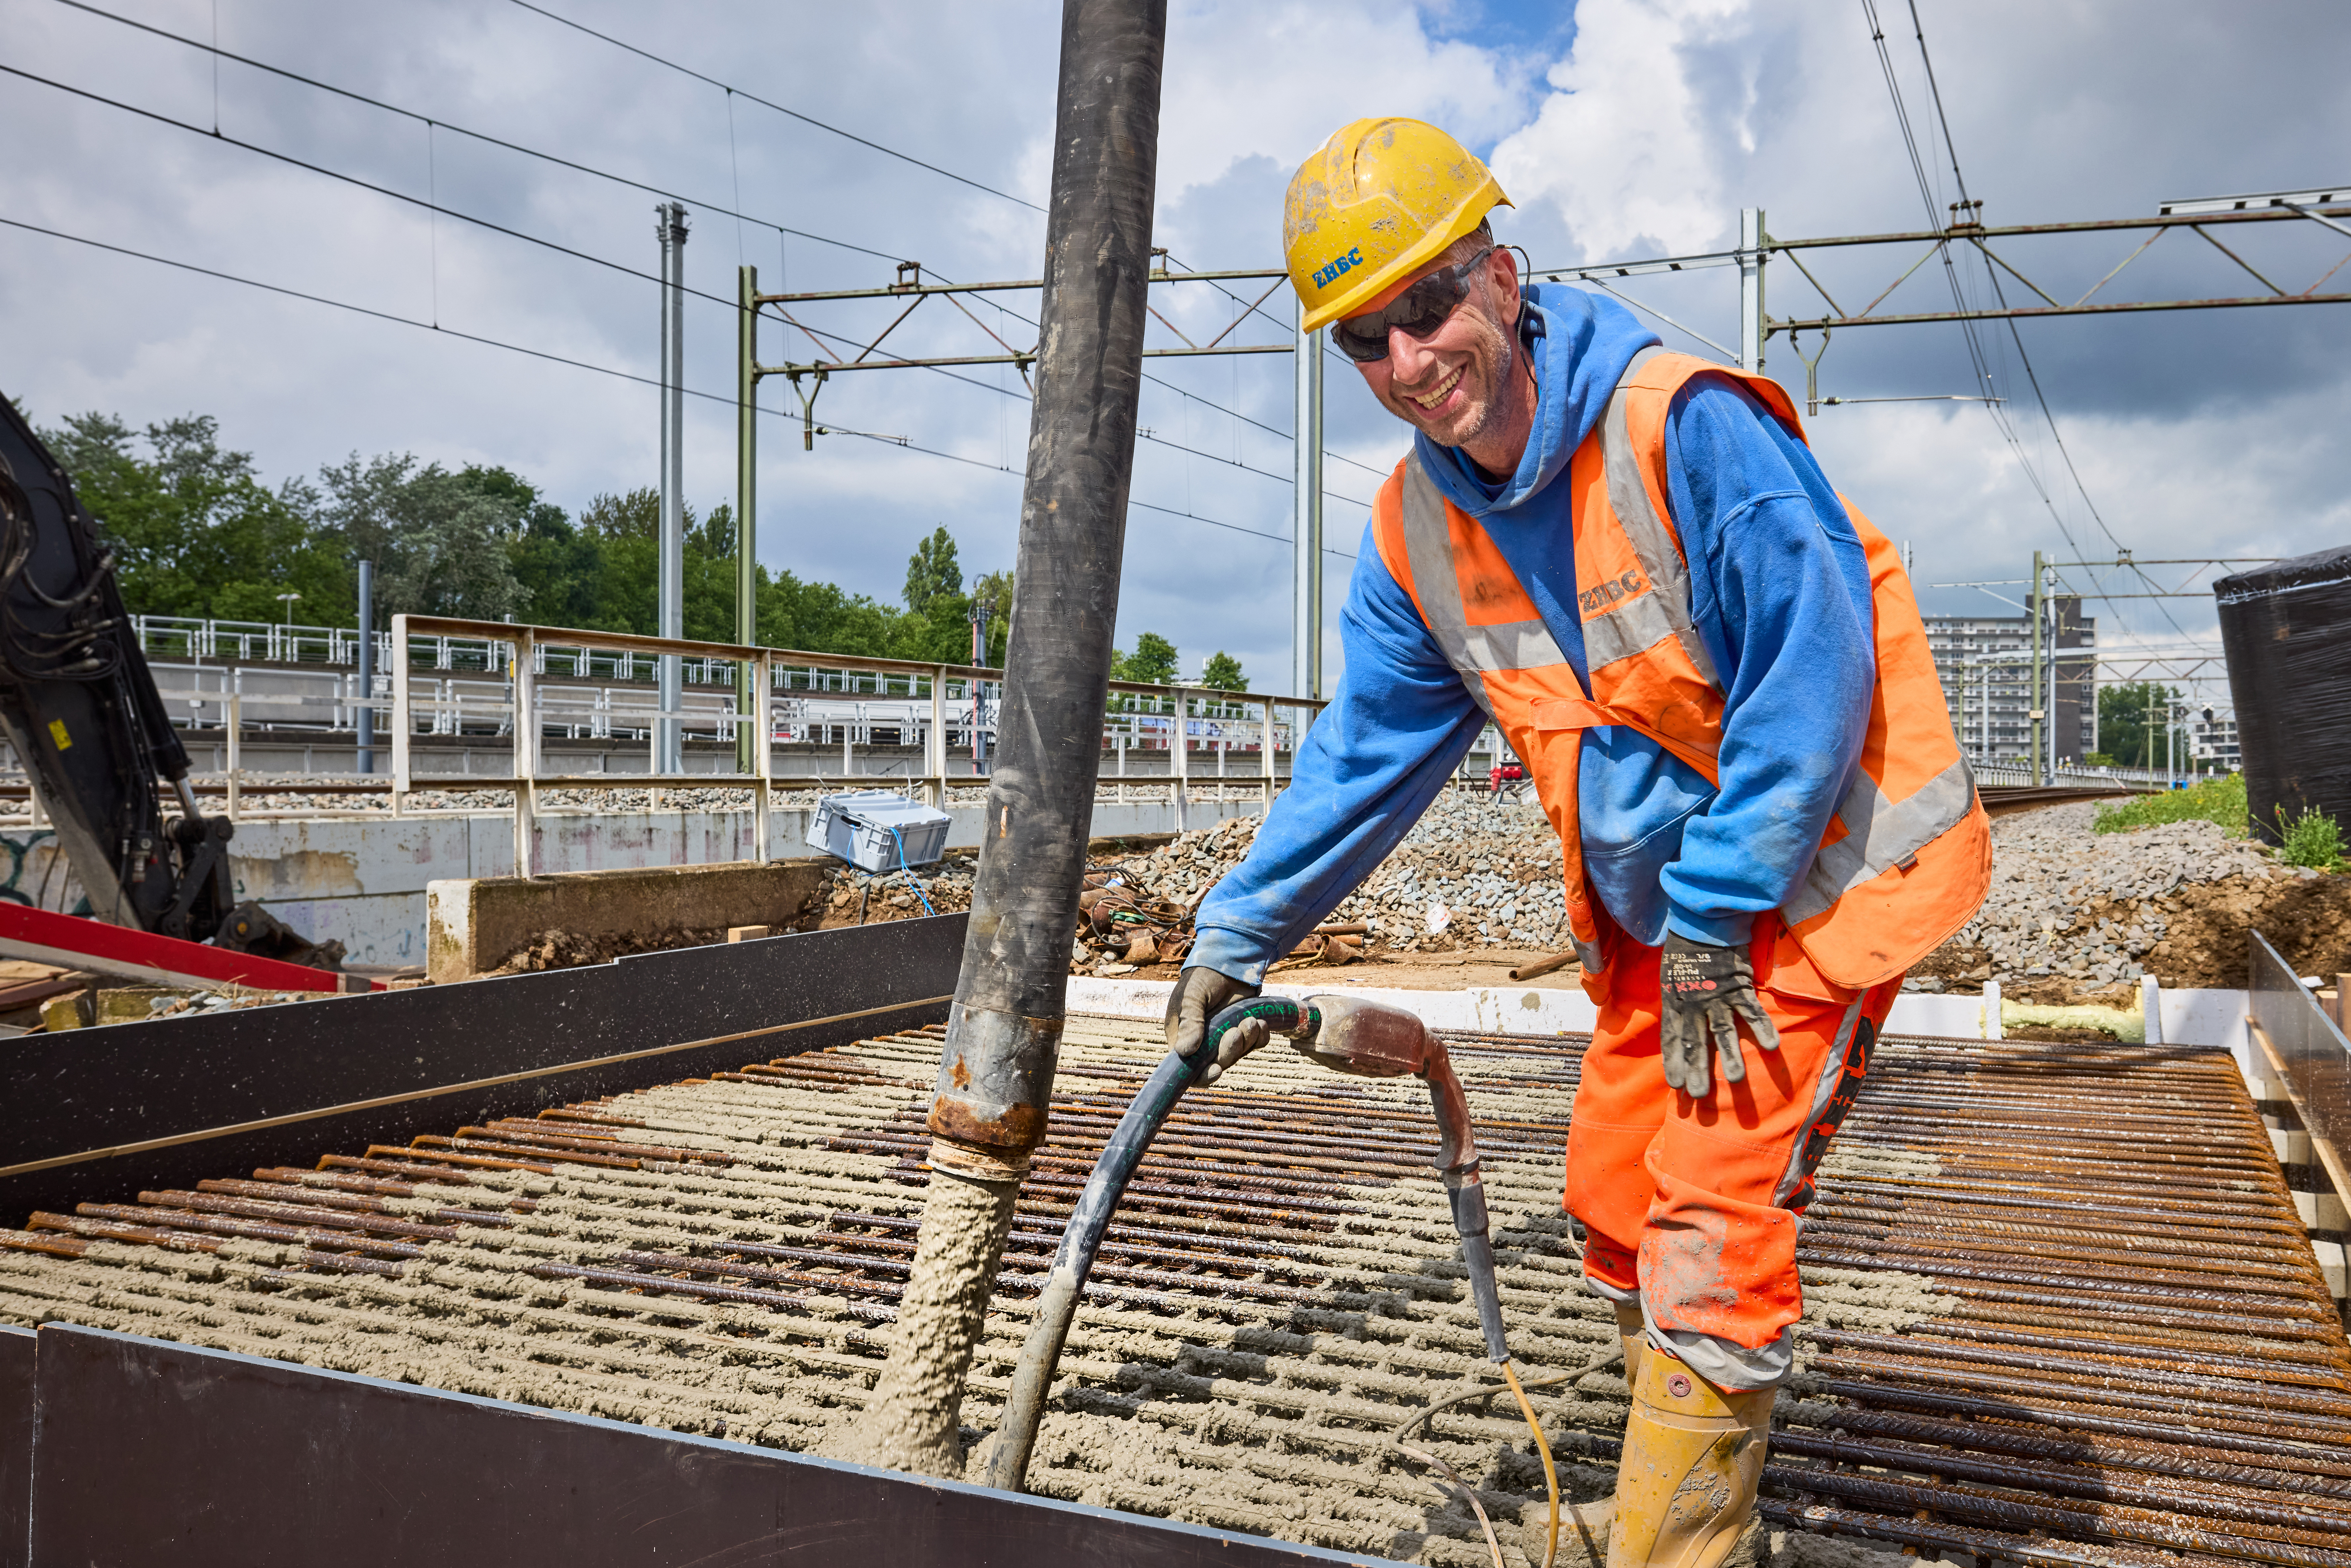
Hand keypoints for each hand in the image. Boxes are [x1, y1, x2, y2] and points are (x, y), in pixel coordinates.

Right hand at [1165, 965, 1259, 1082]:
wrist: (1229, 961)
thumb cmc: (1202, 977)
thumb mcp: (1192, 997)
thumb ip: (1190, 1022)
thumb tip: (1184, 1052)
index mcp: (1183, 1037)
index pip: (1189, 1068)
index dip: (1202, 1075)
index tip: (1216, 1070)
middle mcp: (1204, 1042)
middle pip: (1217, 1063)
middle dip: (1229, 1051)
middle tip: (1236, 1031)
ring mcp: (1225, 1037)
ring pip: (1238, 1054)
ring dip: (1247, 1041)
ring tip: (1250, 1020)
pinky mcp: (1244, 1031)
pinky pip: (1255, 1044)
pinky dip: (1260, 1037)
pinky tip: (1260, 1021)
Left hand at [1656, 934, 1778, 1096]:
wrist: (1702, 923)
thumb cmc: (1684, 951)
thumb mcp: (1670, 978)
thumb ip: (1677, 1003)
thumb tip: (1679, 1026)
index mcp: (1674, 1002)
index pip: (1671, 1039)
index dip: (1673, 1062)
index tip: (1675, 1086)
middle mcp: (1693, 1003)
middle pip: (1695, 1042)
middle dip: (1697, 1070)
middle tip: (1698, 1096)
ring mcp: (1716, 996)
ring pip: (1723, 1032)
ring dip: (1730, 1057)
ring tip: (1735, 1080)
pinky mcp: (1738, 986)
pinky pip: (1752, 1010)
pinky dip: (1761, 1028)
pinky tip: (1771, 1047)